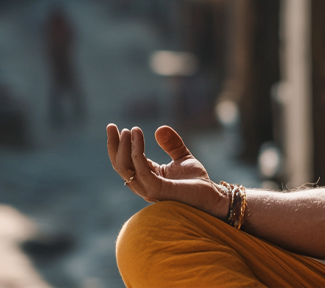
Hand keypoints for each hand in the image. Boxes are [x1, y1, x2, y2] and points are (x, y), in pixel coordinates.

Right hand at [106, 124, 227, 218]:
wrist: (213, 197)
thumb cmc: (196, 182)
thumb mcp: (183, 158)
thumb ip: (172, 144)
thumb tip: (159, 128)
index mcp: (147, 177)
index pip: (125, 162)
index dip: (117, 145)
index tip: (113, 127)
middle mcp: (144, 184)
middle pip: (120, 166)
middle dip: (114, 146)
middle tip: (111, 127)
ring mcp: (150, 189)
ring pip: (127, 168)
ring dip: (125, 147)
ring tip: (129, 130)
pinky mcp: (159, 190)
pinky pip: (142, 170)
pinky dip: (137, 152)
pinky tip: (138, 137)